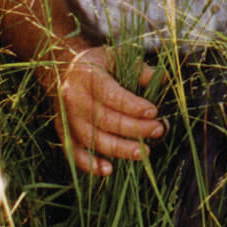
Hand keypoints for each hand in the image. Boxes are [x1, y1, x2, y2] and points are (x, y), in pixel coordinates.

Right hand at [51, 46, 167, 175]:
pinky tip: (108, 170)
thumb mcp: (117, 57)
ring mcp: (66, 117)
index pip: (111, 95)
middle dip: (134, 128)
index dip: (133, 106)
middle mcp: (73, 98)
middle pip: (105, 119)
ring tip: (143, 152)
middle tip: (158, 130)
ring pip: (93, 139)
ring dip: (119, 149)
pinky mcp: (63, 132)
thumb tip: (163, 80)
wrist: (63, 70)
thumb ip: (140, 69)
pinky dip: (89, 164)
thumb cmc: (97, 64)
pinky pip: (74, 152)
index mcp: (87, 76)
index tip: (154, 112)